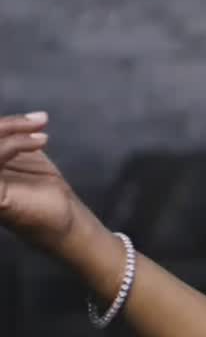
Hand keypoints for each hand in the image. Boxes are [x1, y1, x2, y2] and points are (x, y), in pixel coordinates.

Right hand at [0, 112, 82, 254]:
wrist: (68, 221)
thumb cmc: (43, 192)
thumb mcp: (20, 156)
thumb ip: (7, 138)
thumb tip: (16, 115)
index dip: (2, 124)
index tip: (35, 118)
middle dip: (6, 124)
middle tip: (39, 120)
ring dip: (12, 129)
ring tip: (40, 129)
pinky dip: (16, 142)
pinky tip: (40, 141)